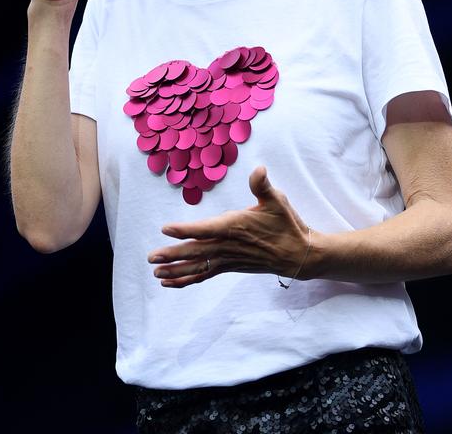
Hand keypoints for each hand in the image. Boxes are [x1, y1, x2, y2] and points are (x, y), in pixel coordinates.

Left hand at [147, 166, 311, 287]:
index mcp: (236, 226)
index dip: (187, 229)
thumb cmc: (286, 224)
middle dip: (173, 254)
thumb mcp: (277, 201)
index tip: (167, 228)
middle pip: (197, 250)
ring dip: (176, 270)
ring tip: (156, 273)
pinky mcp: (229, 266)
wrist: (300, 255)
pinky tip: (169, 283)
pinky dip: (187, 279)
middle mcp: (229, 245)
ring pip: (198, 266)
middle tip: (152, 257)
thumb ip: (262, 185)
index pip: (207, 228)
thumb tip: (259, 169)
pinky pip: (205, 274)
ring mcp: (228, 258)